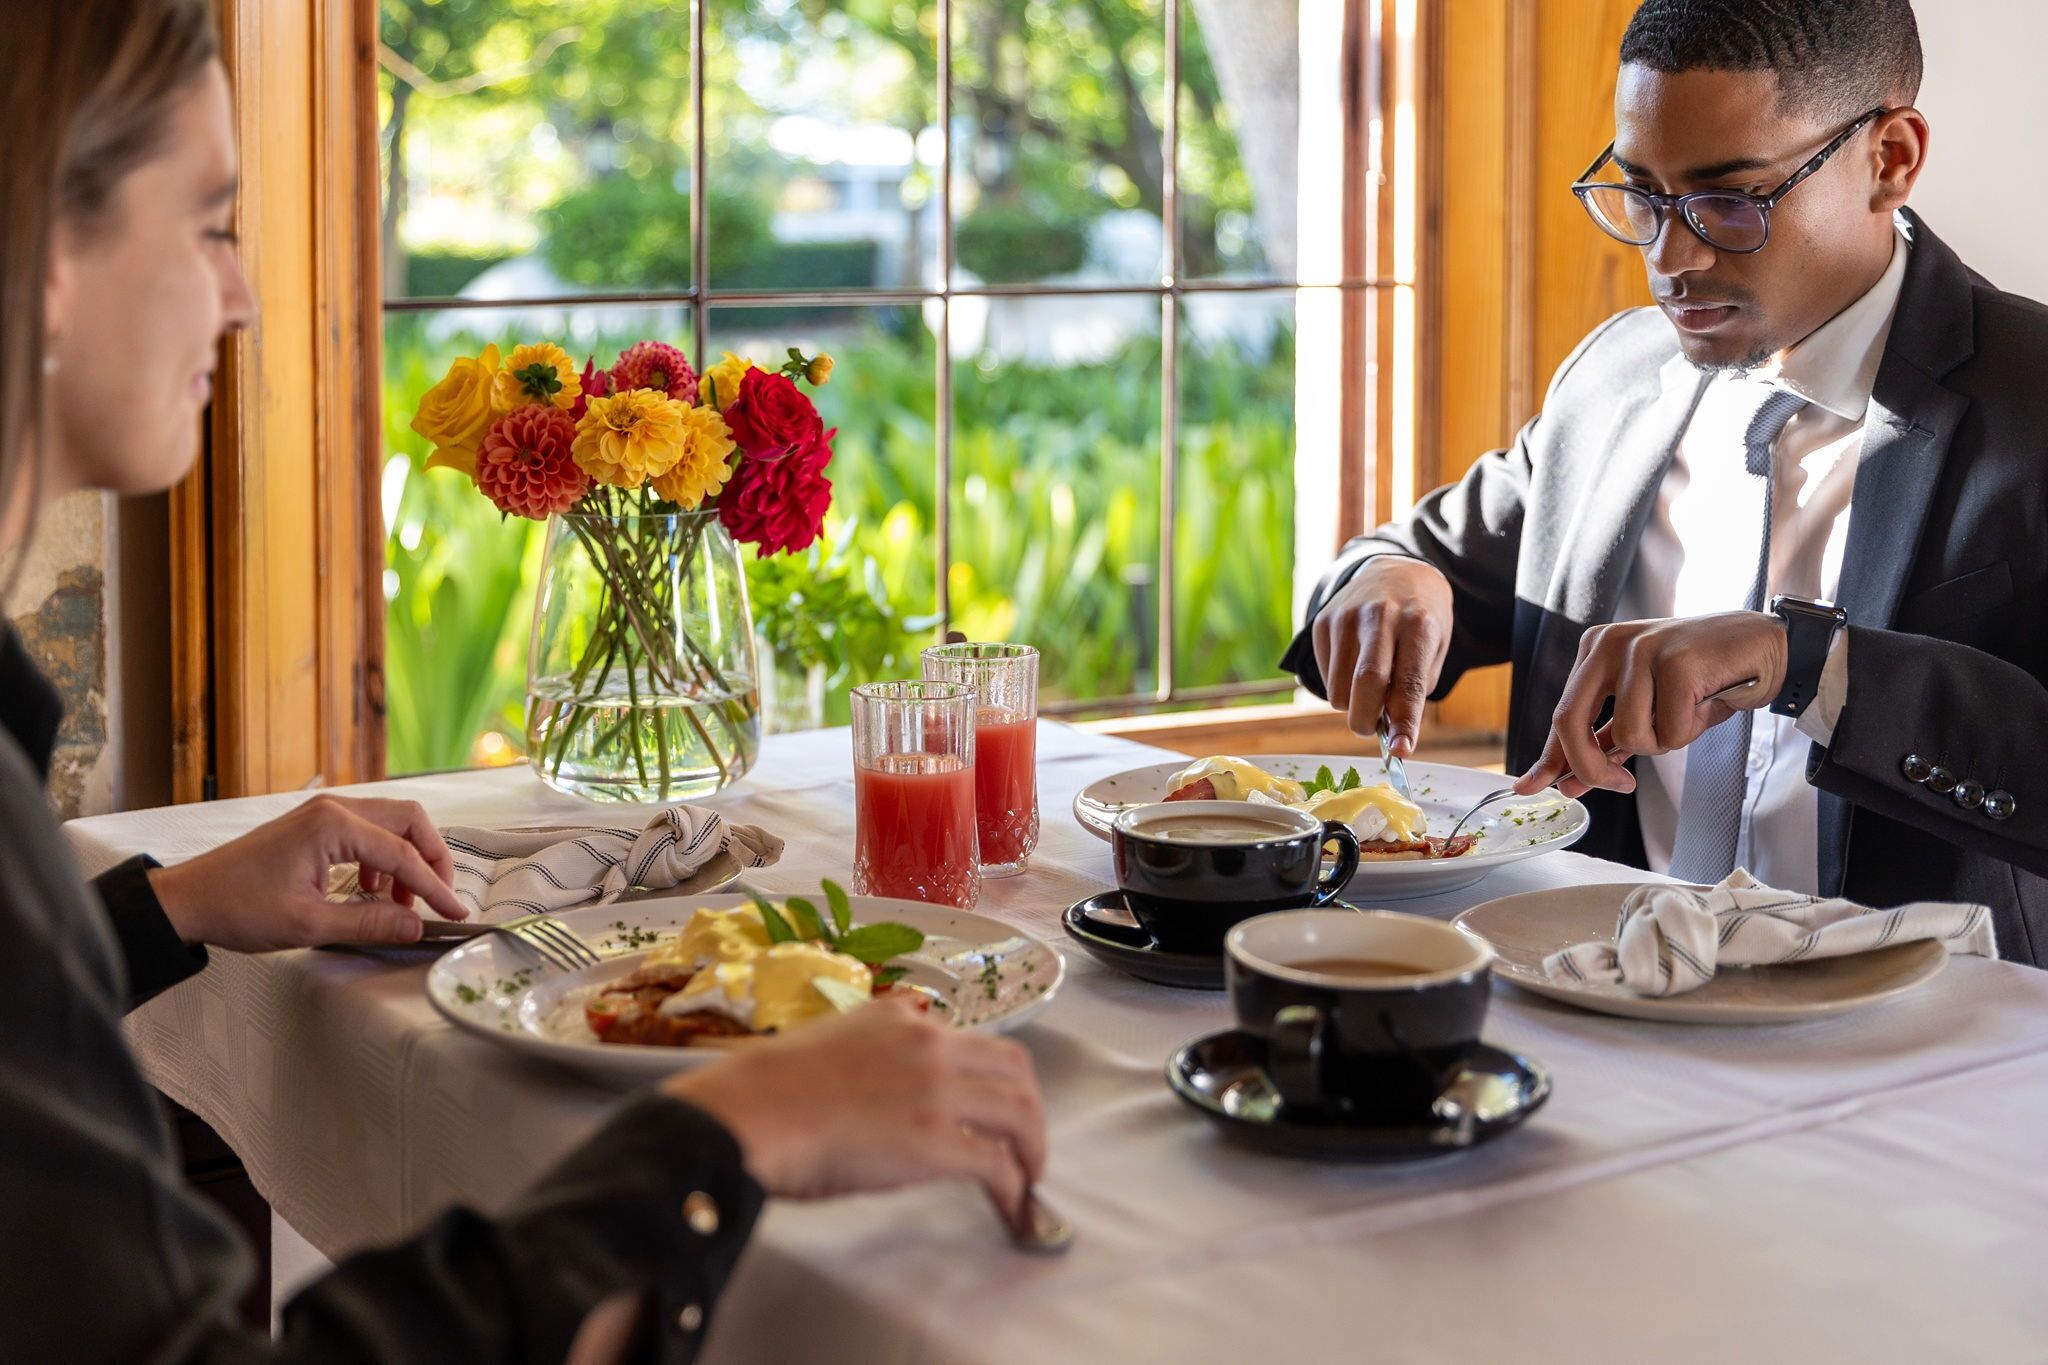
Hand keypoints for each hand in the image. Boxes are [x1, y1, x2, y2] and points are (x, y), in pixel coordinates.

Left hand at [146, 794, 467, 950]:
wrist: (188, 899)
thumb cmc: (237, 907)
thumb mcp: (309, 925)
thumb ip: (370, 924)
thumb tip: (415, 926)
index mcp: (333, 826)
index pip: (404, 854)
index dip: (435, 887)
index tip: (455, 911)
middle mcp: (333, 809)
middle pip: (409, 820)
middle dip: (431, 858)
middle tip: (438, 897)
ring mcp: (323, 813)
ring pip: (391, 824)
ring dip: (407, 859)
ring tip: (401, 903)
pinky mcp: (315, 825)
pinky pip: (368, 832)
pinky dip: (382, 859)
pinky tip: (371, 892)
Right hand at [663, 999, 1045, 1226]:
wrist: (751, 1111)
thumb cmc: (768, 1090)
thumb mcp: (831, 1042)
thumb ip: (872, 1054)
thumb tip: (887, 1090)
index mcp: (900, 1019)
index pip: (970, 1041)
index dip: (992, 1078)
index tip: (992, 1109)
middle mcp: (929, 1044)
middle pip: (1014, 1067)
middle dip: (1029, 1107)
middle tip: (1026, 1143)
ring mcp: (936, 1091)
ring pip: (1020, 1109)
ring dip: (1033, 1146)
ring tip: (1028, 1176)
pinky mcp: (935, 1141)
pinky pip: (996, 1161)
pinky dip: (1013, 1184)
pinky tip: (1010, 1203)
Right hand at [1311, 556, 1454, 753]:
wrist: (1395, 571)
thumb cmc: (1420, 621)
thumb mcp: (1434, 648)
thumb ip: (1413, 688)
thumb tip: (1391, 733)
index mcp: (1417, 623)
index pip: (1408, 681)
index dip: (1404, 721)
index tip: (1400, 751)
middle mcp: (1379, 616)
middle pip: (1365, 682)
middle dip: (1366, 721)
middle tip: (1371, 731)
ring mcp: (1345, 617)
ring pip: (1338, 688)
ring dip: (1351, 705)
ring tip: (1368, 690)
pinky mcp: (1322, 622)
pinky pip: (1324, 675)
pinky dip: (1339, 686)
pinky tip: (1353, 665)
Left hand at [1514, 612, 1785, 796]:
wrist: (1766, 647)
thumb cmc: (1704, 680)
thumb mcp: (1647, 711)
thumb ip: (1608, 742)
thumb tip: (1568, 783)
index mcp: (1596, 651)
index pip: (1562, 715)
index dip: (1549, 757)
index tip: (1529, 787)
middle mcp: (1609, 644)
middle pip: (1570, 723)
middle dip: (1591, 768)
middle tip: (1623, 786)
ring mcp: (1640, 648)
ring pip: (1631, 735)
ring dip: (1666, 740)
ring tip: (1689, 711)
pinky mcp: (1675, 660)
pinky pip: (1669, 730)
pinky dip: (1691, 730)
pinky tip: (1708, 701)